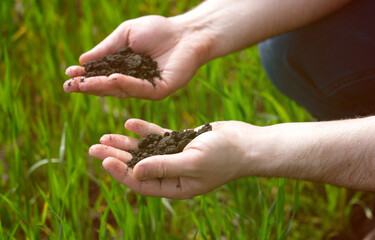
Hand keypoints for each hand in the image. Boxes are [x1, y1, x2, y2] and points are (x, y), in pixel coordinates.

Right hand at [64, 15, 210, 99]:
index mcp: (124, 69)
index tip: (68, 75)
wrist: (186, 32)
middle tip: (69, 87)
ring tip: (84, 83)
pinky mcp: (160, 90)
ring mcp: (146, 88)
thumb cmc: (158, 30)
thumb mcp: (126, 35)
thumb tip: (82, 60)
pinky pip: (141, 89)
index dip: (85, 76)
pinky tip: (112, 78)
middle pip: (107, 86)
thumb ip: (106, 49)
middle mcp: (133, 81)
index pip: (101, 75)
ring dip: (102, 86)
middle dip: (88, 86)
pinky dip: (126, 83)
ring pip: (121, 90)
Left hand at [89, 119, 257, 198]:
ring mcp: (175, 156)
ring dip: (125, 144)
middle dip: (115, 157)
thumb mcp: (192, 162)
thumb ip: (163, 166)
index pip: (140, 183)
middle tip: (92, 147)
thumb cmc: (224, 156)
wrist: (246, 143)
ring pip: (143, 151)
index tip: (103, 159)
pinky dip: (143, 130)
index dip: (120, 172)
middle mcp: (172, 174)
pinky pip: (157, 137)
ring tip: (104, 135)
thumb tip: (134, 172)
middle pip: (137, 166)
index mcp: (175, 186)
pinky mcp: (181, 141)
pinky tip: (128, 122)